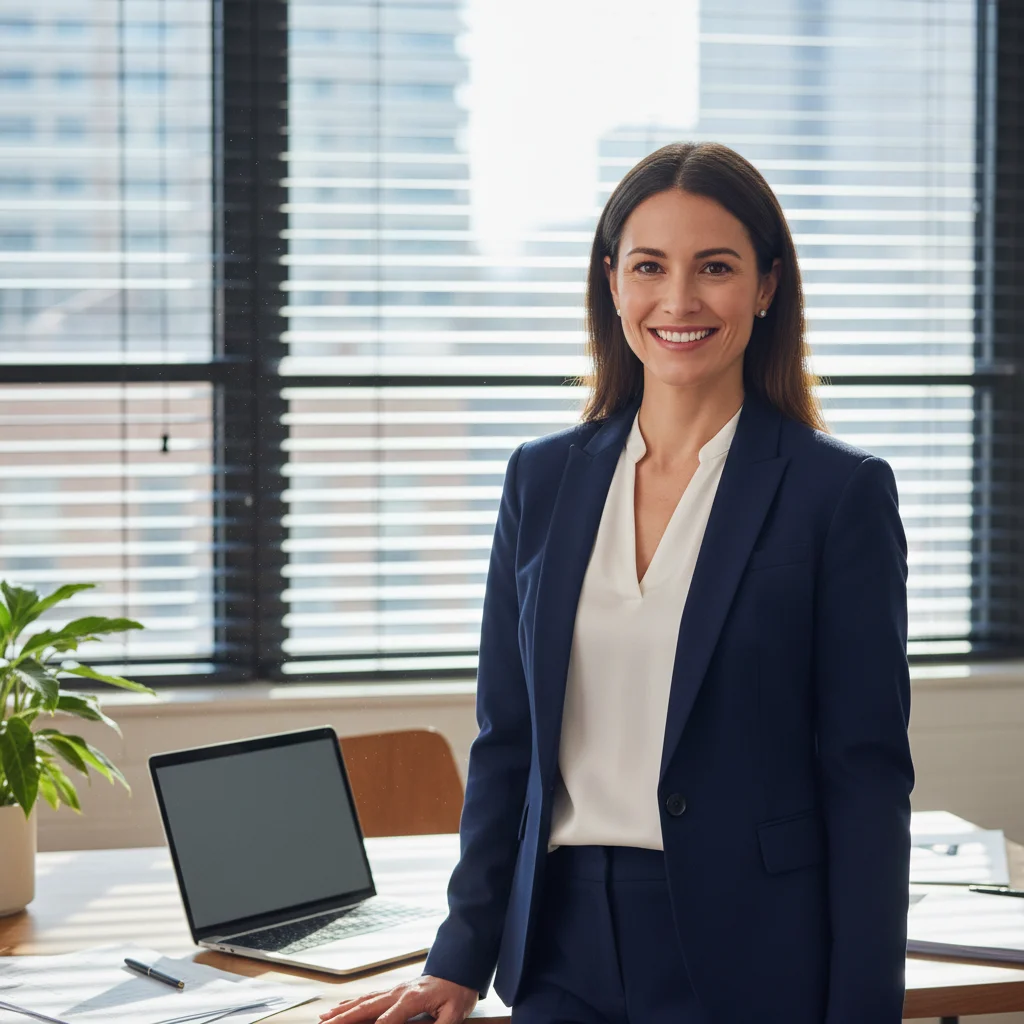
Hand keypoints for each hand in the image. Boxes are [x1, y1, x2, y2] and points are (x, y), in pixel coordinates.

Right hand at [317, 974, 478, 1023]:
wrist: (460, 967)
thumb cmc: (457, 991)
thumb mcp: (454, 1014)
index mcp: (411, 998)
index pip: (386, 1021)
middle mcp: (398, 992)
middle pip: (366, 1008)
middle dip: (343, 1019)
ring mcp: (394, 990)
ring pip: (363, 1002)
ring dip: (342, 1012)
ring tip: (323, 1019)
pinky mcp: (393, 991)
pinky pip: (368, 998)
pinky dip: (351, 1003)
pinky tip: (340, 1009)